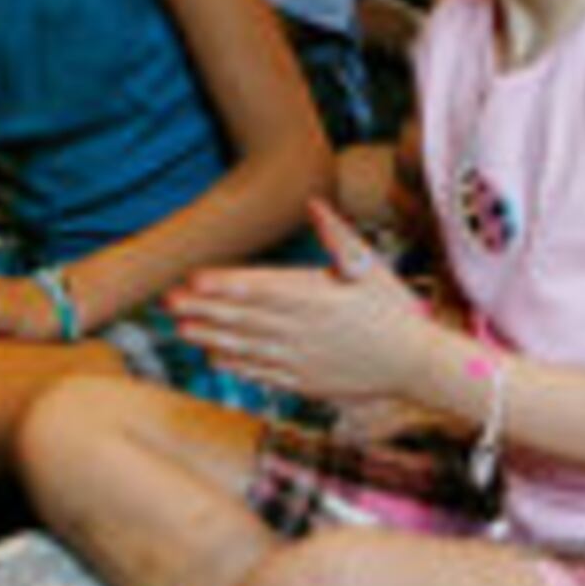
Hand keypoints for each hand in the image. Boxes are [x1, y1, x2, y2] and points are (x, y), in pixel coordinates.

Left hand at [165, 202, 434, 405]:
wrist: (416, 364)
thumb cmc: (395, 310)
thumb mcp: (369, 266)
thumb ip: (337, 236)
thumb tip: (314, 203)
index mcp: (315, 296)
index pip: (258, 288)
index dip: (222, 283)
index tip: (192, 278)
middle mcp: (301, 328)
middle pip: (243, 317)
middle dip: (203, 308)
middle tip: (168, 302)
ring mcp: (301, 358)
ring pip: (246, 346)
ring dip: (211, 336)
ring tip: (181, 328)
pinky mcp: (305, 382)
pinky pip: (262, 373)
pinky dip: (236, 365)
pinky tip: (214, 357)